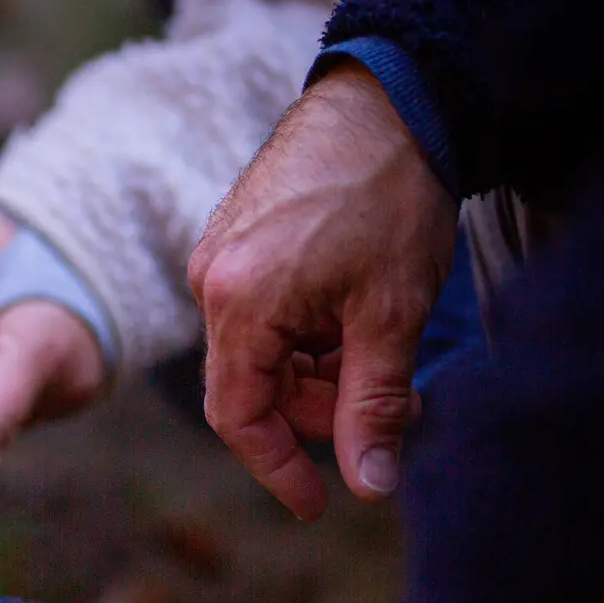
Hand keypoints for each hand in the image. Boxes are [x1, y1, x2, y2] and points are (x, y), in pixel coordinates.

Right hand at [188, 61, 455, 519]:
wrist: (386, 101)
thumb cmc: (388, 197)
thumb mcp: (391, 313)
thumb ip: (373, 403)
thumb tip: (368, 484)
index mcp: (238, 301)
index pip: (236, 416)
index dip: (276, 467)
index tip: (320, 501)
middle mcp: (212, 280)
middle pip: (251, 386)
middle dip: (319, 411)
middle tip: (391, 411)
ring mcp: (219, 256)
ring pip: (261, 352)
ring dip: (318, 372)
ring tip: (385, 358)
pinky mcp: (236, 239)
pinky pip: (261, 314)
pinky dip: (308, 335)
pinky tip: (357, 320)